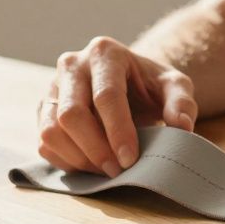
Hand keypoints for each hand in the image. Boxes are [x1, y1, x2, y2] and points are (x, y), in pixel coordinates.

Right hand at [37, 36, 197, 175]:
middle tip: (118, 170)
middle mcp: (72, 64)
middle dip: (95, 149)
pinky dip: (65, 161)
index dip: (118, 131)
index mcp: (105, 53)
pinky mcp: (43, 110)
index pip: (106, 96)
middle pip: (71, 114)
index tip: (130, 159)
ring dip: (78, 158)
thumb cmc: (151, 85)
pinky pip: (43, 143)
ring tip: (106, 170)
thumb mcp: (175, 87)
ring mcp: (52, 87)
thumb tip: (181, 126)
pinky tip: (91, 166)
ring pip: (50, 130)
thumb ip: (182, 103)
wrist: (129, 82)